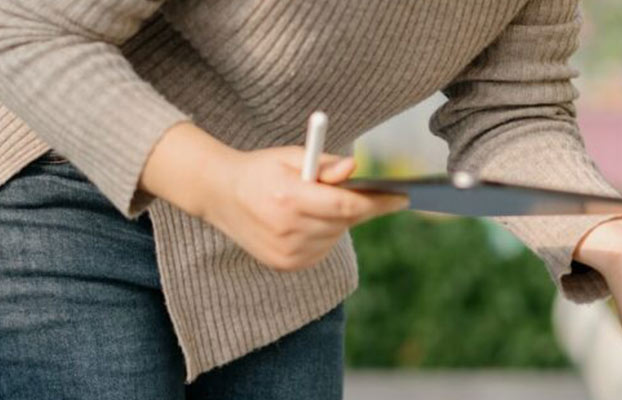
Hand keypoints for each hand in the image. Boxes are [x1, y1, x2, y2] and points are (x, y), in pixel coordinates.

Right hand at [141, 123, 407, 269]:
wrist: (220, 195)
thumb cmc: (262, 170)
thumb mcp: (291, 156)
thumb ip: (325, 164)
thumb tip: (355, 168)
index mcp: (288, 197)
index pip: (343, 205)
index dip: (376, 201)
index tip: (401, 197)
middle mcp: (287, 229)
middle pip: (344, 221)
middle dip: (362, 207)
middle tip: (377, 194)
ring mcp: (285, 252)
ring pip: (336, 235)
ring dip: (341, 220)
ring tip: (323, 202)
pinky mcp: (285, 264)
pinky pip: (323, 248)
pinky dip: (326, 234)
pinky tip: (310, 220)